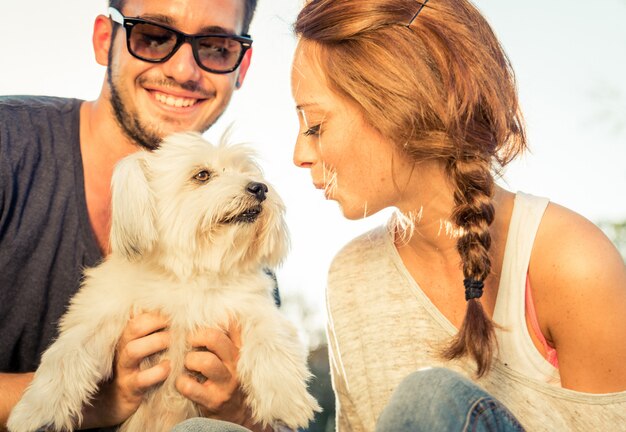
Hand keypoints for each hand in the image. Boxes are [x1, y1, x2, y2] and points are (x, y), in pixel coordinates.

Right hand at [81, 311, 170, 427]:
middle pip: (134, 327)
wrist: (116, 402)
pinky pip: (141, 379)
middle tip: (176, 327)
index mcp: (128, 337)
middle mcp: (123, 349)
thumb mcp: (143, 347)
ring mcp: (124, 369)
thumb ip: (153, 332)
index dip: (157, 313)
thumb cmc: (137, 368)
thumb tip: (175, 314)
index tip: (175, 314)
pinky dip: (158, 372)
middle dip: (157, 322)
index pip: (138, 316)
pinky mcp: (129, 388)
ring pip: (133, 350)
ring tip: (173, 344)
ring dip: (156, 343)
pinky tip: (168, 367)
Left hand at [176, 322, 265, 428]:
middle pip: (214, 338)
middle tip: (189, 341)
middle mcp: (235, 364)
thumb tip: (214, 311)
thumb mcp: (231, 358)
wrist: (236, 416)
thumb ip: (225, 337)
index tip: (202, 319)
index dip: (216, 317)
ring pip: (204, 361)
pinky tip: (183, 383)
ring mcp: (226, 383)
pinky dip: (181, 382)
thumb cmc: (226, 379)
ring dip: (189, 360)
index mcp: (239, 350)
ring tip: (188, 365)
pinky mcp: (214, 399)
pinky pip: (190, 386)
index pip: (232, 324)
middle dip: (195, 336)